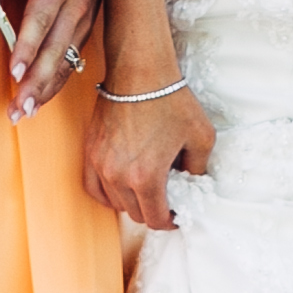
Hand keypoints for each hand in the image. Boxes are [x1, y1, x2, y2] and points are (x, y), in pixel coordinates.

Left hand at [0, 0, 104, 118]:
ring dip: (46, 90)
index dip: (27, 47)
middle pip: (54, 51)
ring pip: (65, 62)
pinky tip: (41, 99)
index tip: (14, 72)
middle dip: (35, 83)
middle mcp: (75, 6)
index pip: (40, 20)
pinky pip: (72, 60)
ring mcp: (85, 20)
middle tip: (18, 109)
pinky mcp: (88, 29)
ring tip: (26, 113)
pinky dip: (56, 82)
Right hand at [85, 65, 214, 228]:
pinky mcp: (90, 151)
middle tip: (166, 201)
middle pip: (135, 214)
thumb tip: (192, 185)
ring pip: (115, 203)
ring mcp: (100, 164)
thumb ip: (198, 169)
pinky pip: (93, 188)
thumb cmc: (171, 100)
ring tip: (146, 192)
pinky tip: (120, 188)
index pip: (155, 219)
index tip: (177, 215)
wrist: (139, 70)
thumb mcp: (201, 137)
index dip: (170, 221)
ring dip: (132, 203)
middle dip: (153, 212)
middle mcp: (118, 176)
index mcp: (147, 178)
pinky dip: (107, 194)